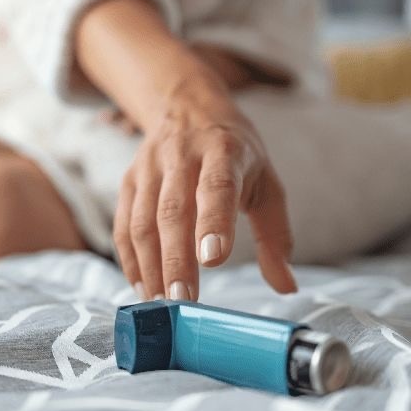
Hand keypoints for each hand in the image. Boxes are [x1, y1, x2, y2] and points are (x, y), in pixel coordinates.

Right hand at [113, 77, 296, 300]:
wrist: (188, 109)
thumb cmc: (234, 153)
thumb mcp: (266, 182)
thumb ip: (275, 235)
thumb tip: (287, 286)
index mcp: (224, 152)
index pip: (217, 186)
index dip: (214, 221)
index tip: (212, 259)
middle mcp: (182, 156)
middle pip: (173, 211)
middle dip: (176, 258)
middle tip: (182, 299)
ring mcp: (150, 168)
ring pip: (143, 221)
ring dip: (150, 265)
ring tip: (161, 302)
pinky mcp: (129, 181)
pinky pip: (124, 224)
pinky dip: (130, 259)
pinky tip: (142, 286)